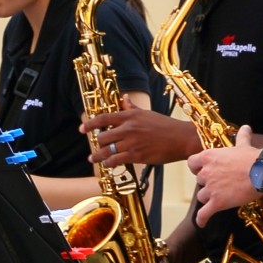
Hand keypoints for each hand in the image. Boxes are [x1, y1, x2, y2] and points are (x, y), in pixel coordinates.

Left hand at [80, 96, 200, 166]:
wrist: (181, 138)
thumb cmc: (165, 125)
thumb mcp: (147, 113)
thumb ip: (132, 108)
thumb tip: (124, 98)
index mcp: (130, 116)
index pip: (103, 118)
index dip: (89, 124)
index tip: (81, 129)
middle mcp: (129, 128)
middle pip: (102, 136)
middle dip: (97, 143)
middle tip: (95, 146)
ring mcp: (132, 143)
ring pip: (106, 150)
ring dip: (98, 156)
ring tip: (93, 158)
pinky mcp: (137, 156)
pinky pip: (116, 160)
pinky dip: (109, 163)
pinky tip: (107, 164)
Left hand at [188, 125, 261, 226]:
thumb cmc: (253, 158)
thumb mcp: (244, 145)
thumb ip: (241, 137)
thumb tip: (245, 127)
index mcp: (209, 157)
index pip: (191, 163)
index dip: (197, 168)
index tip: (203, 170)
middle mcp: (206, 173)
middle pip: (199, 182)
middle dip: (208, 184)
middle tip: (221, 184)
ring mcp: (211, 188)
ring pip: (202, 196)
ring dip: (209, 198)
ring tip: (220, 199)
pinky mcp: (217, 202)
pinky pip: (204, 213)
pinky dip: (202, 218)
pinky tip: (202, 223)